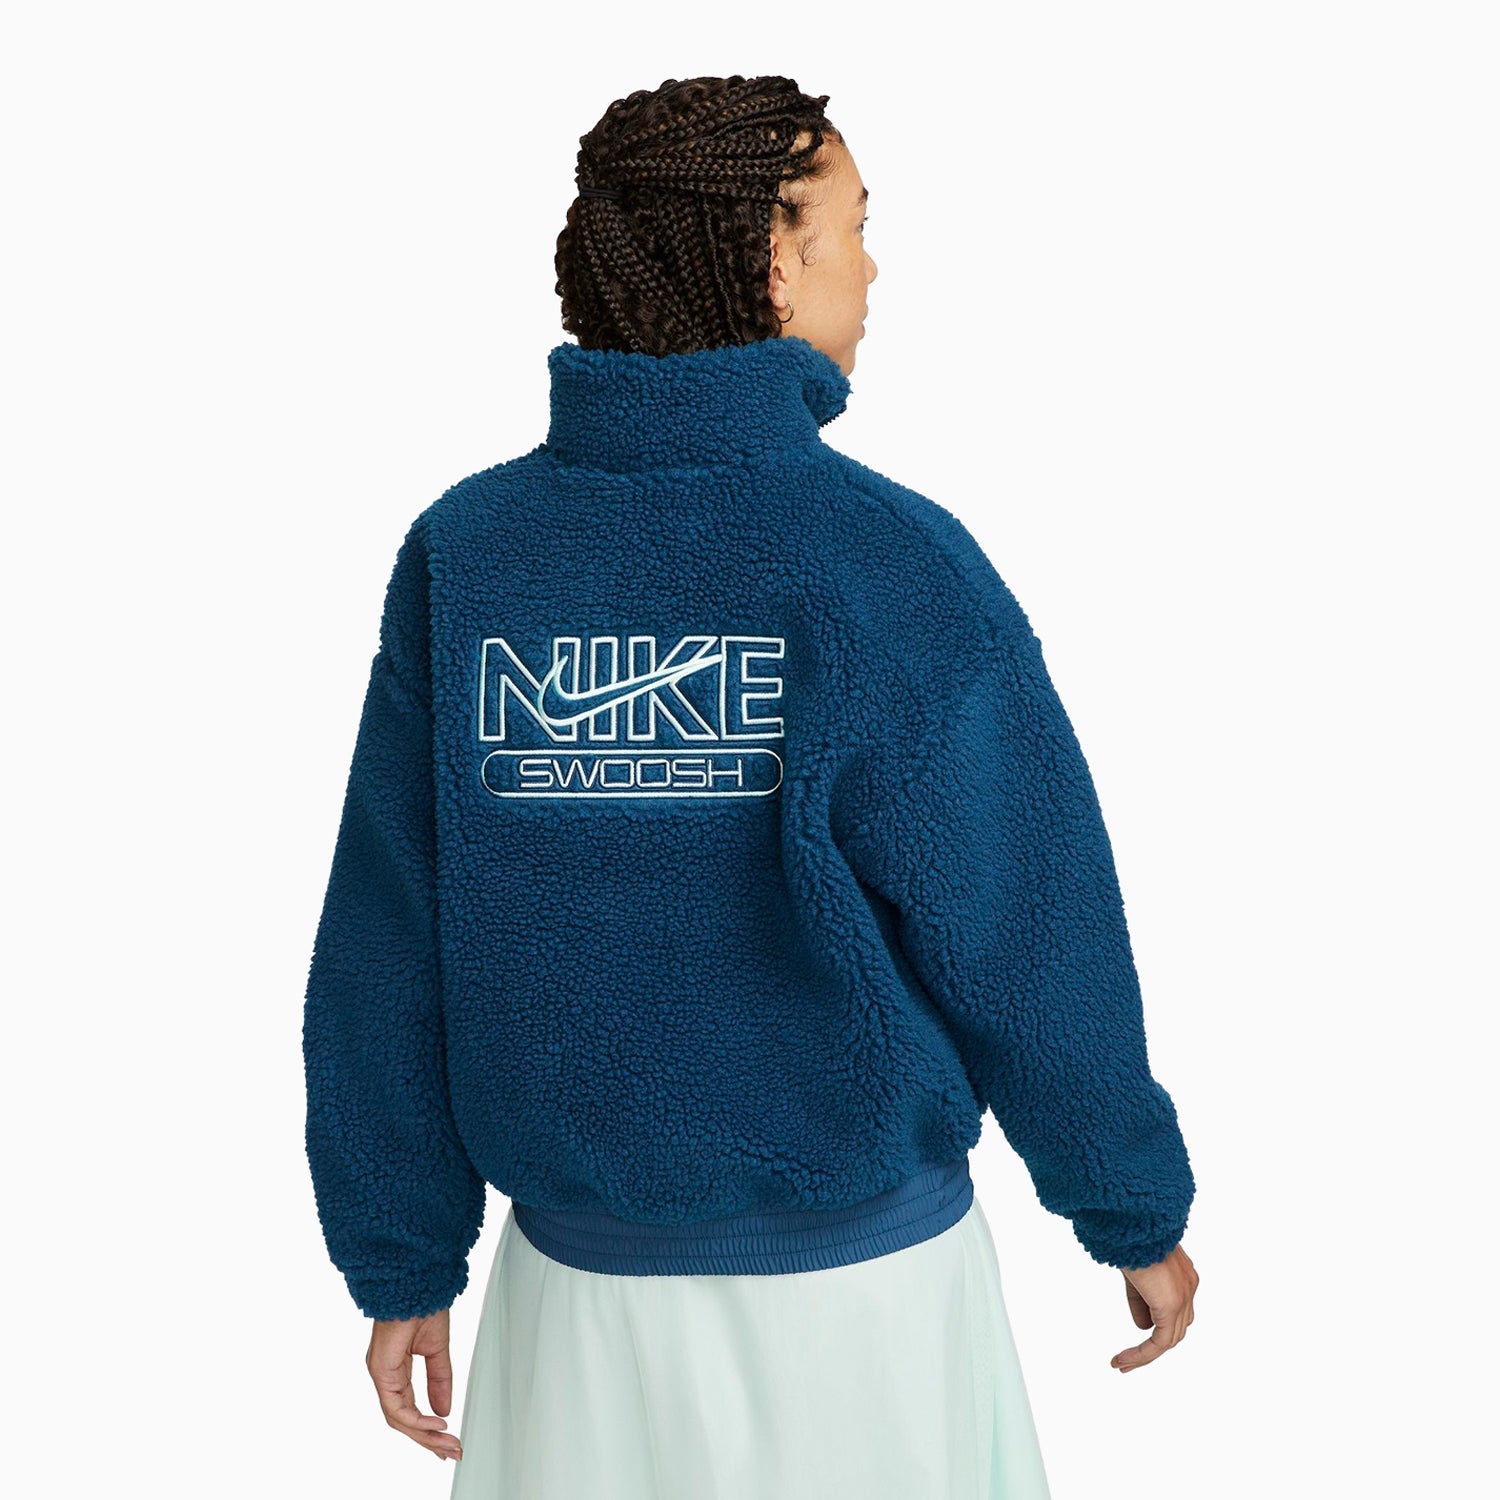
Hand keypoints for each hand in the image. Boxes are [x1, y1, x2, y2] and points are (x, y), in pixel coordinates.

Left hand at [367, 1308, 463, 1460]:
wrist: (416, 1282)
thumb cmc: (423, 1304)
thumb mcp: (437, 1350)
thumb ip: (439, 1380)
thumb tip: (443, 1409)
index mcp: (395, 1368)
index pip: (408, 1408)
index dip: (427, 1428)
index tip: (448, 1439)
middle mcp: (385, 1374)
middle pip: (403, 1419)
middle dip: (428, 1439)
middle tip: (451, 1451)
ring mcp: (381, 1374)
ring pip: (399, 1418)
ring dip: (424, 1435)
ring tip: (447, 1443)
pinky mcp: (381, 1371)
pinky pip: (396, 1407)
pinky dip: (417, 1419)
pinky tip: (435, 1424)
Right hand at [1109, 1242, 1197, 1372]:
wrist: (1134, 1221)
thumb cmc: (1131, 1237)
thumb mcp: (1135, 1272)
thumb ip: (1140, 1299)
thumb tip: (1142, 1326)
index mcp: (1183, 1275)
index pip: (1175, 1310)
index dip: (1156, 1324)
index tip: (1137, 1334)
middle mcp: (1188, 1288)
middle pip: (1175, 1328)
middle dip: (1152, 1346)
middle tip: (1128, 1359)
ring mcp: (1183, 1297)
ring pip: (1169, 1339)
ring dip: (1145, 1355)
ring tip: (1122, 1363)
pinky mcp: (1171, 1306)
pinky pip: (1160, 1342)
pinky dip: (1142, 1355)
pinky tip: (1124, 1360)